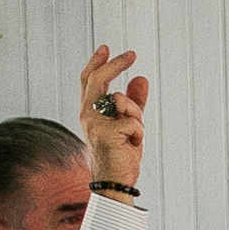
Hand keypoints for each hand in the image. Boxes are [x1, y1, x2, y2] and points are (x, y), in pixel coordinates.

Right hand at [79, 45, 149, 190]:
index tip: (106, 47)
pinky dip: (139, 133)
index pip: (89, 81)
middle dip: (115, 64)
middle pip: (98, 80)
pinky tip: (132, 146)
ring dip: (136, 115)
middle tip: (132, 54)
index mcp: (90, 111)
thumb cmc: (121, 154)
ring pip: (122, 101)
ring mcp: (93, 123)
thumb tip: (141, 78)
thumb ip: (135, 102)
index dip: (97, 63)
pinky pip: (133, 122)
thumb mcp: (130, 123)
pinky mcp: (104, 133)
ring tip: (133, 135)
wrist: (116, 181)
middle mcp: (87, 115)